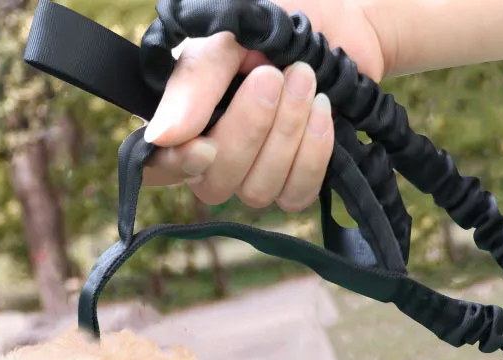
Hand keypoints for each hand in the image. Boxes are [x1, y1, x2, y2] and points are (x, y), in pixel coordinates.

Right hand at [142, 0, 385, 212]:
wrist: (343, 21)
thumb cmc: (278, 20)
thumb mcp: (229, 33)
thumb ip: (195, 81)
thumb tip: (162, 137)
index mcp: (184, 119)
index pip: (159, 167)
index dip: (177, 166)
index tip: (204, 147)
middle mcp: (214, 157)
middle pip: (213, 186)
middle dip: (249, 131)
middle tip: (273, 75)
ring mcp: (254, 176)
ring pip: (256, 192)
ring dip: (286, 133)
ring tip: (304, 78)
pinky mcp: (295, 183)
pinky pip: (295, 195)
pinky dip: (312, 154)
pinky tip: (320, 110)